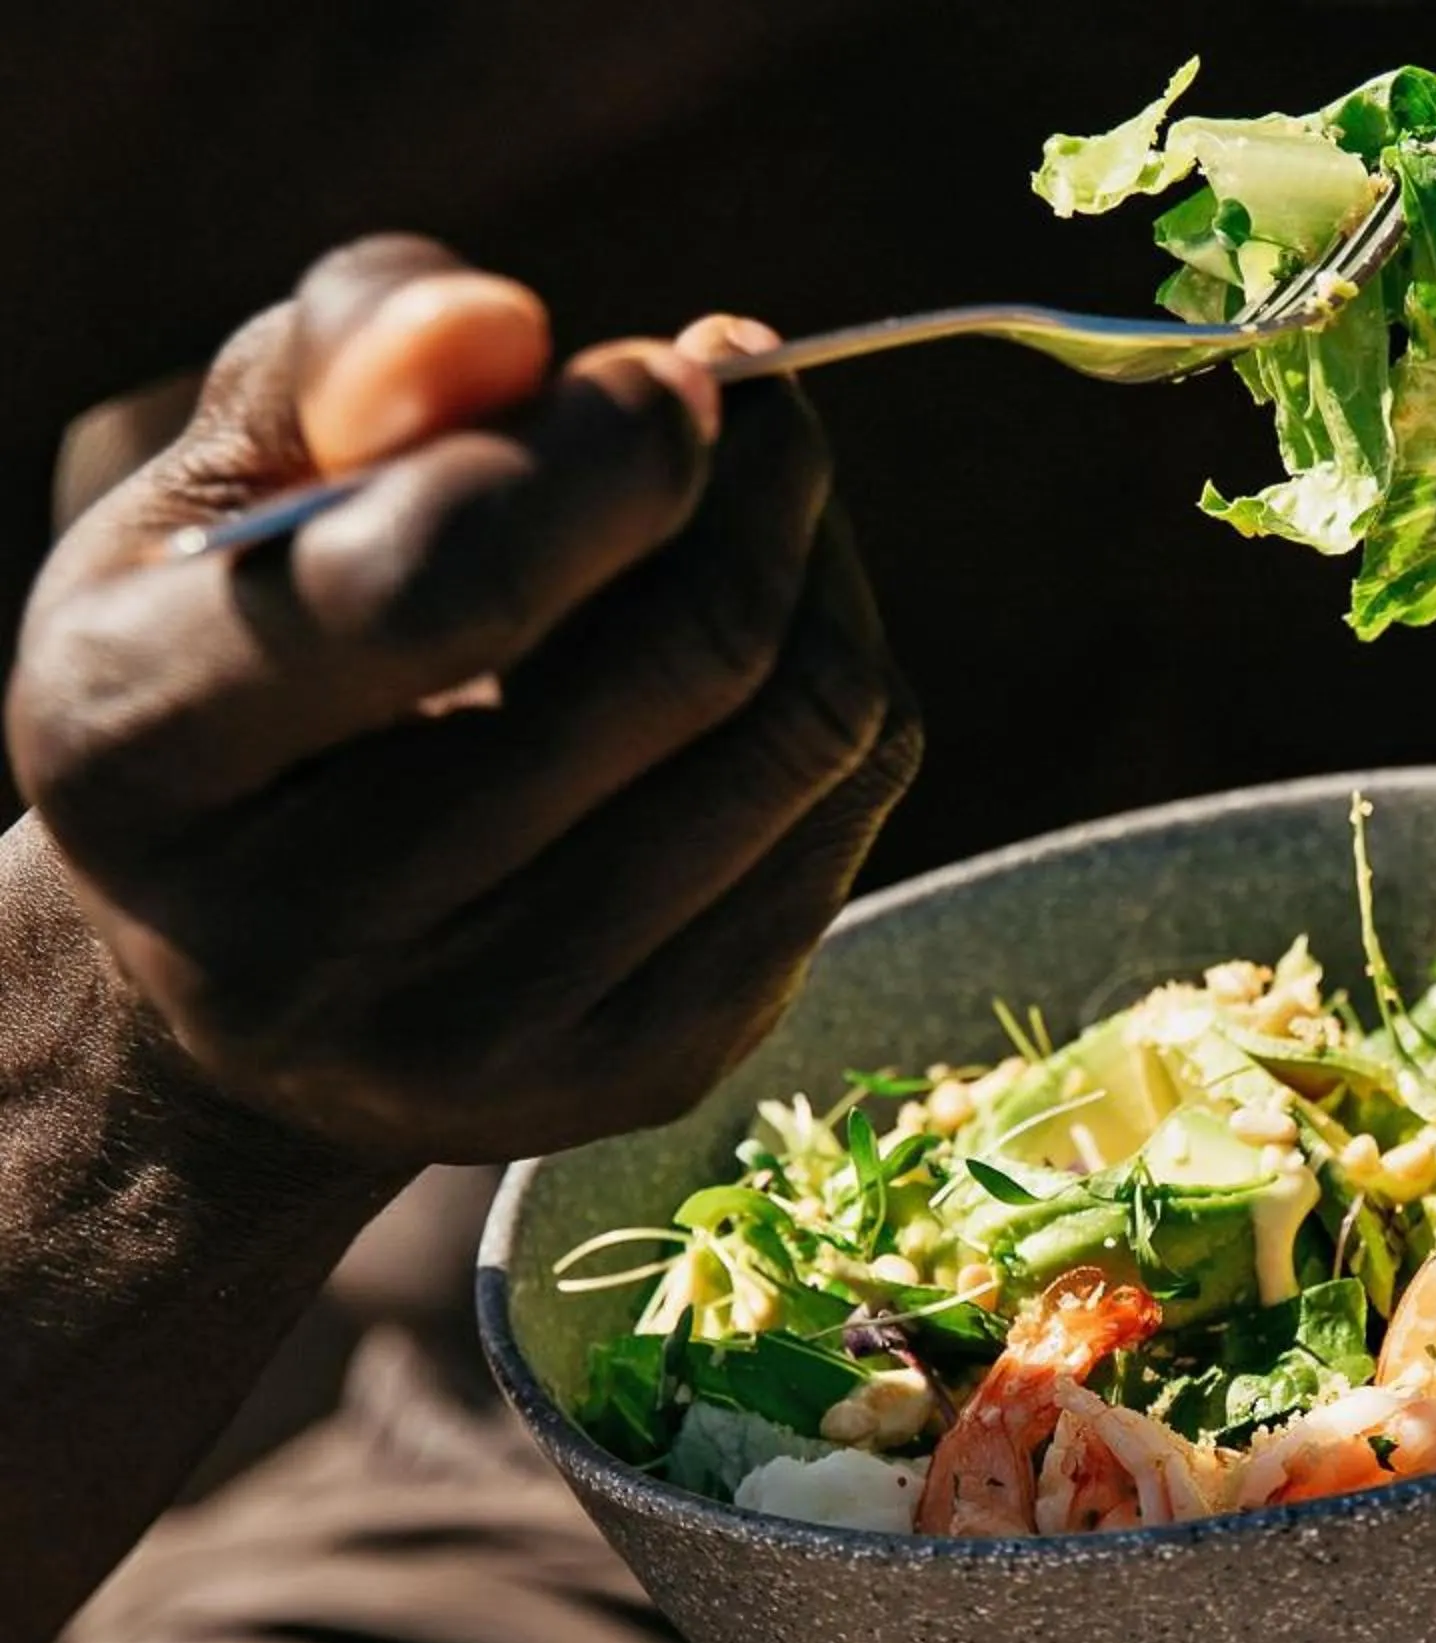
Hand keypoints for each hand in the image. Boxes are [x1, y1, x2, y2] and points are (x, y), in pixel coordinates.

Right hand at [6, 234, 918, 1164]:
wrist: (254, 972)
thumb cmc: (246, 664)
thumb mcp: (224, 493)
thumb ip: (342, 365)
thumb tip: (505, 327)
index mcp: (143, 750)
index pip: (439, 590)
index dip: (609, 454)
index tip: (678, 368)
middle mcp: (303, 941)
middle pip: (680, 670)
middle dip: (757, 491)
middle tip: (755, 392)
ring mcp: (490, 1039)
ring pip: (797, 744)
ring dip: (823, 575)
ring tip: (768, 495)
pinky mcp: (643, 1074)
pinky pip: (842, 825)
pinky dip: (843, 689)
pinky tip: (773, 635)